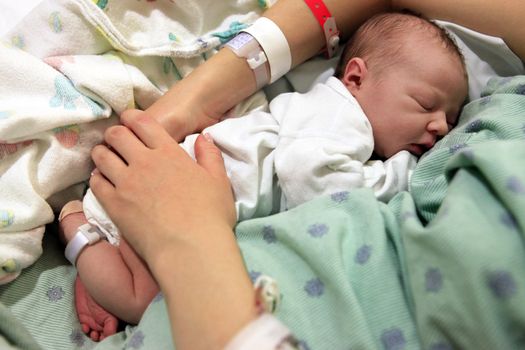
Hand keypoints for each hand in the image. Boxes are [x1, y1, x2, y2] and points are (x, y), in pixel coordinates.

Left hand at [89, 110, 235, 263]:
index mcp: (169, 153)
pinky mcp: (114, 205)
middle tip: (116, 140)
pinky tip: (102, 181)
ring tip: (105, 158)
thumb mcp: (219, 181)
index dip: (132, 117)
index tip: (129, 120)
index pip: (142, 123)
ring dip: (102, 153)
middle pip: (117, 135)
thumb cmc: (210, 215)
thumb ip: (210, 156)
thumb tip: (203, 138)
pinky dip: (97, 178)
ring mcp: (126, 183)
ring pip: (102, 157)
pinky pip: (96, 183)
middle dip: (114, 133)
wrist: (189, 247)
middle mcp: (144, 162)